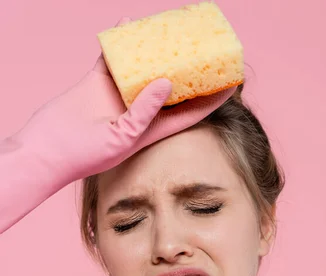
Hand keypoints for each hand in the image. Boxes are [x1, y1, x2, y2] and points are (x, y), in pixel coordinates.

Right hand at [0, 17, 236, 232]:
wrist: (46, 150)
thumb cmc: (83, 155)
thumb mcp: (120, 138)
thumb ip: (144, 112)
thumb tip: (168, 81)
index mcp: (150, 130)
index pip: (190, 112)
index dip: (213, 99)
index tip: (233, 82)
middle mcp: (139, 112)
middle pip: (173, 87)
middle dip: (190, 70)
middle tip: (207, 49)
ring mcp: (119, 96)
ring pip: (145, 68)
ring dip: (159, 52)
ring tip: (174, 32)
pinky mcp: (97, 82)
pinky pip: (114, 57)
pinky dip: (122, 43)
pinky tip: (131, 24)